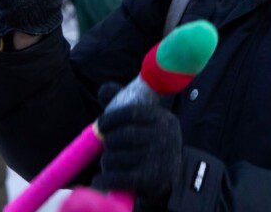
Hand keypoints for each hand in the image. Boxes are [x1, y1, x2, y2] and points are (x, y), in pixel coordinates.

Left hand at [95, 84, 182, 202]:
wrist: (171, 177)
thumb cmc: (150, 143)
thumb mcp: (145, 121)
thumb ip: (124, 104)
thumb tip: (104, 90)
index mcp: (162, 118)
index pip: (131, 113)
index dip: (111, 118)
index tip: (101, 125)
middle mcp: (164, 137)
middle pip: (121, 136)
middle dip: (109, 142)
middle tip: (108, 146)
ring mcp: (158, 159)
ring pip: (115, 157)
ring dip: (106, 161)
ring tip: (110, 162)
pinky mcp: (149, 180)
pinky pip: (117, 178)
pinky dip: (104, 180)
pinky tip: (100, 180)